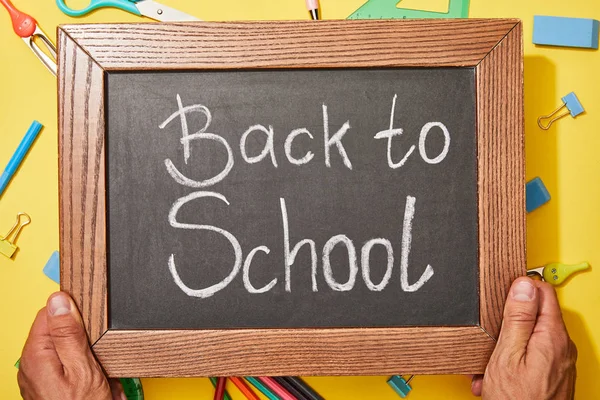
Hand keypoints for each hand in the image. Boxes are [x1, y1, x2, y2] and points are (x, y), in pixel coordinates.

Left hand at [18, 292, 124, 399]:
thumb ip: (68, 333)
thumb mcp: (83, 367)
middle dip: (82, 338)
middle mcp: (31, 363)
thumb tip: (59, 301)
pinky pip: (65, 364)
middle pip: (57, 330)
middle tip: (96, 355)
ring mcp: (37, 375)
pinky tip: (92, 381)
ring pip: (64, 347)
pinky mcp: (45, 384)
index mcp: (37, 354)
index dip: (74, 314)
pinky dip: (81, 368)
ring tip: (98, 373)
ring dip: (85, 355)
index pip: (50, 312)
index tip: (90, 325)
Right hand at [471, 277, 576, 398]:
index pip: (542, 291)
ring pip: (531, 337)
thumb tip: (523, 285)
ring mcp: (560, 362)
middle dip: (509, 323)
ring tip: (492, 364)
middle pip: (535, 314)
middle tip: (492, 337)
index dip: (520, 290)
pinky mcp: (554, 375)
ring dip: (507, 346)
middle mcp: (562, 347)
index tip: (503, 299)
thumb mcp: (507, 354)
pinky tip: (499, 376)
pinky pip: (533, 356)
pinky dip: (513, 361)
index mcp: (552, 336)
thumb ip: (517, 317)